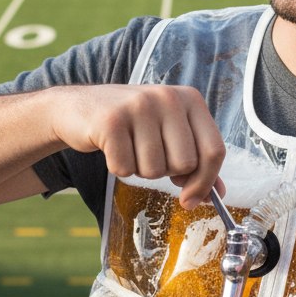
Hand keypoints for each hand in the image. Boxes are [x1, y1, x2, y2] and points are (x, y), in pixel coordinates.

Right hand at [46, 84, 225, 207]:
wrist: (78, 109)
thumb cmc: (131, 125)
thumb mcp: (168, 134)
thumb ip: (196, 160)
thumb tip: (217, 194)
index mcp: (190, 99)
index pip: (214, 150)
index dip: (205, 182)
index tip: (190, 199)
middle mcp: (168, 97)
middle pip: (186, 164)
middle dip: (166, 172)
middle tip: (148, 154)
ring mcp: (139, 106)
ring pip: (155, 170)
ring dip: (140, 169)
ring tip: (129, 146)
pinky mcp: (111, 121)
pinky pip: (125, 169)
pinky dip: (117, 167)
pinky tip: (111, 147)